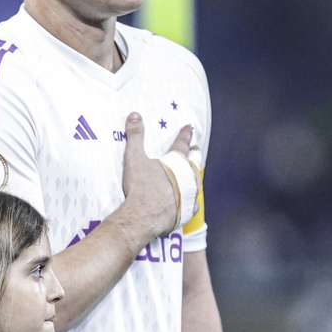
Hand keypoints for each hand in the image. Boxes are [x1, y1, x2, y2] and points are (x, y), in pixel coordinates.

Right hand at [120, 113, 193, 237]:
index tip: (189, 128)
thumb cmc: (140, 186)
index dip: (185, 134)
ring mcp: (190, 194)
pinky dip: (191, 200)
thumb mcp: (134, 158)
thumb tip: (134, 115)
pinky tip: (190, 201)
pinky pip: (193, 203)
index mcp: (177, 162)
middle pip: (195, 161)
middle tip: (196, 148)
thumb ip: (135, 136)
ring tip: (193, 174)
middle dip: (194, 153)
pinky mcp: (188, 210)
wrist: (144, 216)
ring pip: (196, 181)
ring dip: (194, 176)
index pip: (182, 143)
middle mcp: (188, 176)